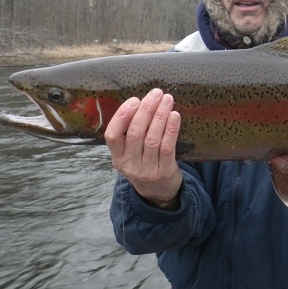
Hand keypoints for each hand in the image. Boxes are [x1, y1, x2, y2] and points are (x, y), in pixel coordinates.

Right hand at [105, 88, 182, 208]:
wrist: (158, 194)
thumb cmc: (144, 165)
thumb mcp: (130, 155)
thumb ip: (131, 134)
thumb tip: (143, 102)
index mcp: (117, 157)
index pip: (112, 135)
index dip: (122, 116)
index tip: (134, 100)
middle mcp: (129, 164)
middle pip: (135, 134)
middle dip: (146, 110)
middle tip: (156, 94)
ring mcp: (147, 170)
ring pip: (152, 139)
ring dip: (160, 116)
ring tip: (167, 100)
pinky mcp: (164, 171)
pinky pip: (167, 148)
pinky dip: (171, 130)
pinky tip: (175, 115)